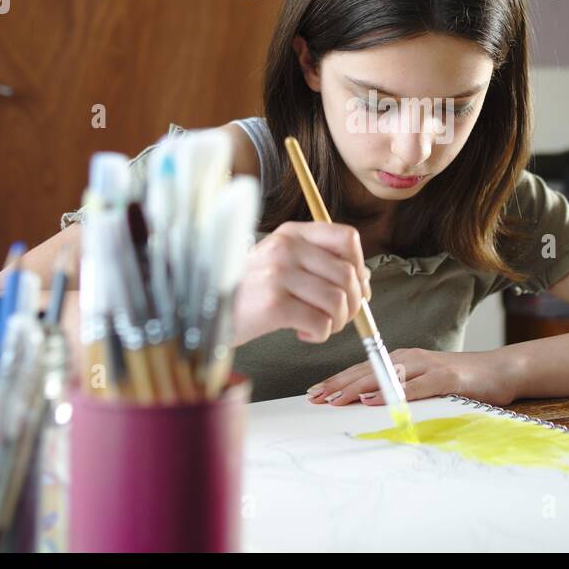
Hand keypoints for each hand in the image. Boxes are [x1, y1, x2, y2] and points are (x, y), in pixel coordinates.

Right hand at [231, 221, 372, 345]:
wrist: (204, 312)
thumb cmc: (247, 292)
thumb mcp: (280, 264)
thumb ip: (318, 264)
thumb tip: (364, 277)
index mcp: (291, 233)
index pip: (347, 238)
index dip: (360, 265)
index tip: (356, 286)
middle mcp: (286, 248)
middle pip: (349, 274)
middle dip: (353, 303)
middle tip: (338, 317)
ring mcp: (278, 274)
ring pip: (338, 300)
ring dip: (337, 322)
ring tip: (319, 326)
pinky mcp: (273, 304)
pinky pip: (320, 323)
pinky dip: (319, 335)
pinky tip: (302, 333)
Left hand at [306, 347, 520, 407]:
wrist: (499, 370)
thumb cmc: (459, 380)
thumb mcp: (423, 383)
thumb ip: (398, 389)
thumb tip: (366, 403)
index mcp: (401, 360)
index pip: (362, 369)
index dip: (337, 380)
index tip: (314, 393)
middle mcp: (409, 358)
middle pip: (367, 370)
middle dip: (338, 384)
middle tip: (314, 398)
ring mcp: (427, 366)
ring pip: (385, 376)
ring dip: (358, 387)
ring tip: (335, 399)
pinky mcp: (445, 378)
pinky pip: (414, 387)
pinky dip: (393, 394)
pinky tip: (375, 400)